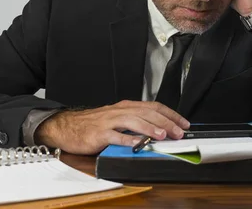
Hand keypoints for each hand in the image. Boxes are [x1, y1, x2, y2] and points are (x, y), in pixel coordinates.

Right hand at [34, 100, 189, 154]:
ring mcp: (109, 122)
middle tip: (178, 132)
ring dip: (149, 128)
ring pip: (133, 121)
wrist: (67, 126)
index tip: (183, 123)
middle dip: (165, 122)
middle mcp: (120, 111)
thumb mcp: (118, 119)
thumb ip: (136, 122)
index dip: (170, 114)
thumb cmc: (94, 124)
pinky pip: (115, 136)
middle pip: (147, 113)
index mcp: (127, 107)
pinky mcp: (99, 134)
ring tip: (162, 135)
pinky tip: (136, 144)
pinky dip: (126, 139)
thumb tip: (160, 129)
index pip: (154, 107)